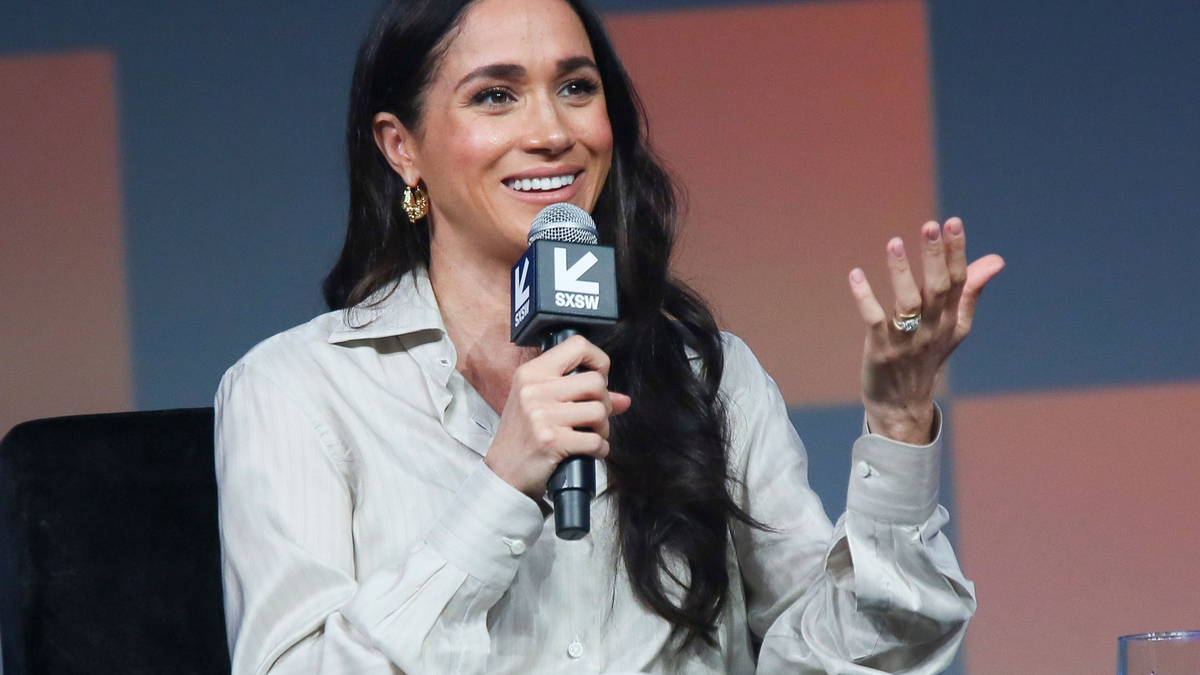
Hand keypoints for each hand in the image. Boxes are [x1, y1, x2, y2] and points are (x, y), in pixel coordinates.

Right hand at [484, 334, 632, 499]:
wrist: (503, 473)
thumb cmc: (524, 436)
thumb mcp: (542, 406)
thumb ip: (582, 395)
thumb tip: (624, 400)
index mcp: (532, 373)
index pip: (577, 345)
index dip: (598, 360)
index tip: (599, 378)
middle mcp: (534, 389)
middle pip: (595, 381)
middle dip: (604, 402)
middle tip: (594, 416)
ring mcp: (541, 415)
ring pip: (599, 411)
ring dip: (602, 428)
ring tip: (590, 435)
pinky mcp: (551, 441)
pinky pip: (595, 441)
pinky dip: (599, 449)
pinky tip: (588, 451)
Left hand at [848, 218, 1004, 443]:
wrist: (903, 406)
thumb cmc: (928, 358)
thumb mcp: (955, 327)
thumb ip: (970, 291)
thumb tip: (996, 260)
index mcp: (951, 320)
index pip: (958, 281)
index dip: (956, 252)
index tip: (952, 222)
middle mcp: (933, 328)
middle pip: (936, 289)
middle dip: (935, 257)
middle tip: (930, 226)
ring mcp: (906, 340)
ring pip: (907, 303)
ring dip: (900, 273)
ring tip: (894, 243)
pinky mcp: (881, 350)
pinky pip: (874, 320)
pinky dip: (865, 298)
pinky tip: (856, 275)